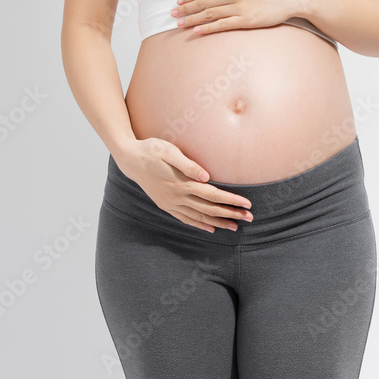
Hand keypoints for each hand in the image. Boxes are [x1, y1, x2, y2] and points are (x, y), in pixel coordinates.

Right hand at [119, 137, 253, 232]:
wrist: (129, 160)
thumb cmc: (151, 150)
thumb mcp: (168, 150)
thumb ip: (188, 164)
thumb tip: (206, 176)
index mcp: (182, 183)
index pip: (213, 195)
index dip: (231, 200)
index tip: (246, 204)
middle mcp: (178, 196)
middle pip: (209, 209)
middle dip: (230, 214)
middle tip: (249, 218)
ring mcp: (171, 203)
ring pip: (199, 217)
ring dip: (218, 222)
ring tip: (235, 226)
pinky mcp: (166, 205)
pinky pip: (185, 219)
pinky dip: (199, 225)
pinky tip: (210, 229)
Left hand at [170, 0, 300, 34]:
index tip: (179, 2)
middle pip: (203, 3)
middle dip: (185, 9)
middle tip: (172, 15)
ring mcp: (239, 7)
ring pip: (209, 14)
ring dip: (192, 20)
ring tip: (179, 25)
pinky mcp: (246, 20)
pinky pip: (222, 25)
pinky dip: (207, 29)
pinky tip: (197, 32)